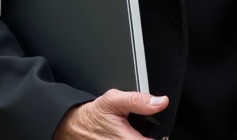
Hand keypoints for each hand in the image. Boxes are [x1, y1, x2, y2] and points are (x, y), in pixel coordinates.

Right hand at [53, 90, 168, 139]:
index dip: (162, 136)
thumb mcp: (113, 100)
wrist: (74, 127)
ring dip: (141, 138)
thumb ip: (138, 100)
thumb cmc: (93, 116)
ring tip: (134, 133)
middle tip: (143, 130)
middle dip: (149, 136)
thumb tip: (161, 102)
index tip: (159, 131)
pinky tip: (130, 136)